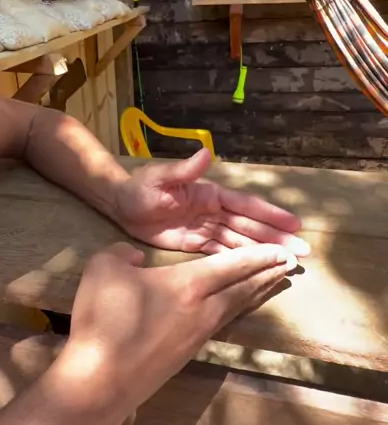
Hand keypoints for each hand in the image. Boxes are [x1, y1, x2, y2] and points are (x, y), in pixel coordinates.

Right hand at [63, 241, 289, 414]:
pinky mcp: (187, 353)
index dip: (258, 256)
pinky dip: (238, 309)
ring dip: (258, 292)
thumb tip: (134, 257)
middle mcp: (203, 309)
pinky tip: (236, 308)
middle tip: (291, 264)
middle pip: (243, 287)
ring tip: (276, 282)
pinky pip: (222, 322)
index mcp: (187, 284)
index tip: (282, 250)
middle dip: (268, 272)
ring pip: (236, 307)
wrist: (100, 380)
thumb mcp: (102, 268)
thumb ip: (122, 253)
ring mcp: (198, 334)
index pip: (232, 265)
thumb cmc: (103, 320)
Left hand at [115, 149, 309, 259]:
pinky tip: (258, 271)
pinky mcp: (196, 243)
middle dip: (276, 238)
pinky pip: (222, 254)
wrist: (122, 205)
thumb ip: (184, 170)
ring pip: (241, 241)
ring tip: (288, 264)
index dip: (270, 215)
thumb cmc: (141, 186)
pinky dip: (240, 261)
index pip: (246, 205)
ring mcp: (207, 228)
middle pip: (250, 226)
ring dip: (263, 252)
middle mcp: (214, 211)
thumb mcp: (161, 177)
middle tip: (302, 253)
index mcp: (210, 194)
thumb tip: (206, 153)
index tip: (294, 225)